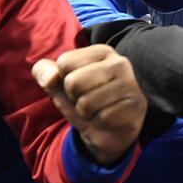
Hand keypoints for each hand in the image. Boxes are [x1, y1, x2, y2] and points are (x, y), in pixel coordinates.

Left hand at [31, 45, 145, 165]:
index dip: (64, 81)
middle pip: (73, 82)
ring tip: (98, 111)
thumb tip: (50, 78)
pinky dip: (100, 123)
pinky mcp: (137, 104)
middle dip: (74, 99)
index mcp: (101, 52)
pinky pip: (102, 119)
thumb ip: (45, 72)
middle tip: (88, 101)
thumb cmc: (84, 101)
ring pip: (86, 103)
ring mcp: (131, 83)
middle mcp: (119, 62)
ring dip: (87, 114)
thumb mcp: (59, 85)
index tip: (78, 87)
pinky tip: (109, 119)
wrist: (108, 130)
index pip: (64, 62)